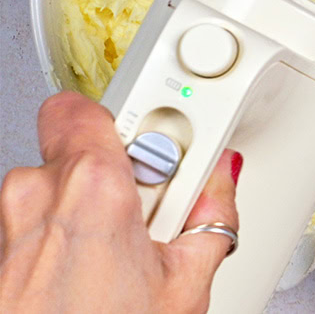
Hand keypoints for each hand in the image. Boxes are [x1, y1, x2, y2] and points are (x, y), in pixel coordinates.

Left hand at [0, 92, 239, 312]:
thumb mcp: (188, 284)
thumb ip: (211, 215)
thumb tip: (218, 186)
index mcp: (91, 185)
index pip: (94, 106)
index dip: (140, 128)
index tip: (175, 156)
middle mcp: (36, 193)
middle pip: (82, 149)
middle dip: (122, 174)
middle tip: (157, 213)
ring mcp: (7, 226)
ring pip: (58, 190)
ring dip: (92, 211)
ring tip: (127, 257)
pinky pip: (37, 227)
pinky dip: (67, 242)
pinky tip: (95, 278)